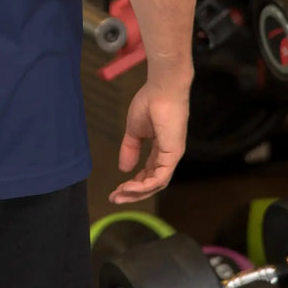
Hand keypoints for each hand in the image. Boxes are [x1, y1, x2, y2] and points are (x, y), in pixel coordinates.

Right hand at [109, 80, 189, 203]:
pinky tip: (130, 187)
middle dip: (133, 193)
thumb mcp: (134, 130)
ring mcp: (172, 156)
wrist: (162, 88)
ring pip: (156, 184)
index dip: (133, 184)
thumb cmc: (150, 102)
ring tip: (118, 194)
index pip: (148, 174)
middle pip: (152, 184)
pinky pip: (160, 177)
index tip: (116, 190)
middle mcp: (168, 156)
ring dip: (136, 192)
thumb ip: (130, 149)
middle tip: (114, 199)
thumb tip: (124, 169)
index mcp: (160, 150)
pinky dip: (145, 185)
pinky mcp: (173, 154)